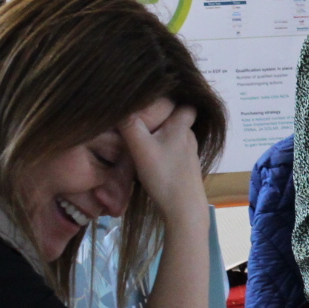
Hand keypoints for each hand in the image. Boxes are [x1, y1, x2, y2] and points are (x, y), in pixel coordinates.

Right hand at [119, 101, 205, 228]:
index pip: (186, 104)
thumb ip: (130, 125)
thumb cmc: (164, 175)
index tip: (157, 98)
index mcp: (181, 127)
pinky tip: (152, 160)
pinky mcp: (186, 169)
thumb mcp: (141, 148)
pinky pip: (174, 152)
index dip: (174, 99)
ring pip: (175, 137)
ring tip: (144, 139)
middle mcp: (188, 138)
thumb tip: (118, 103)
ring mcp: (189, 155)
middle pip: (178, 120)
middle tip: (144, 120)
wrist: (184, 209)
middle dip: (163, 118)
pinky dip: (164, 152)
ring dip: (162, 137)